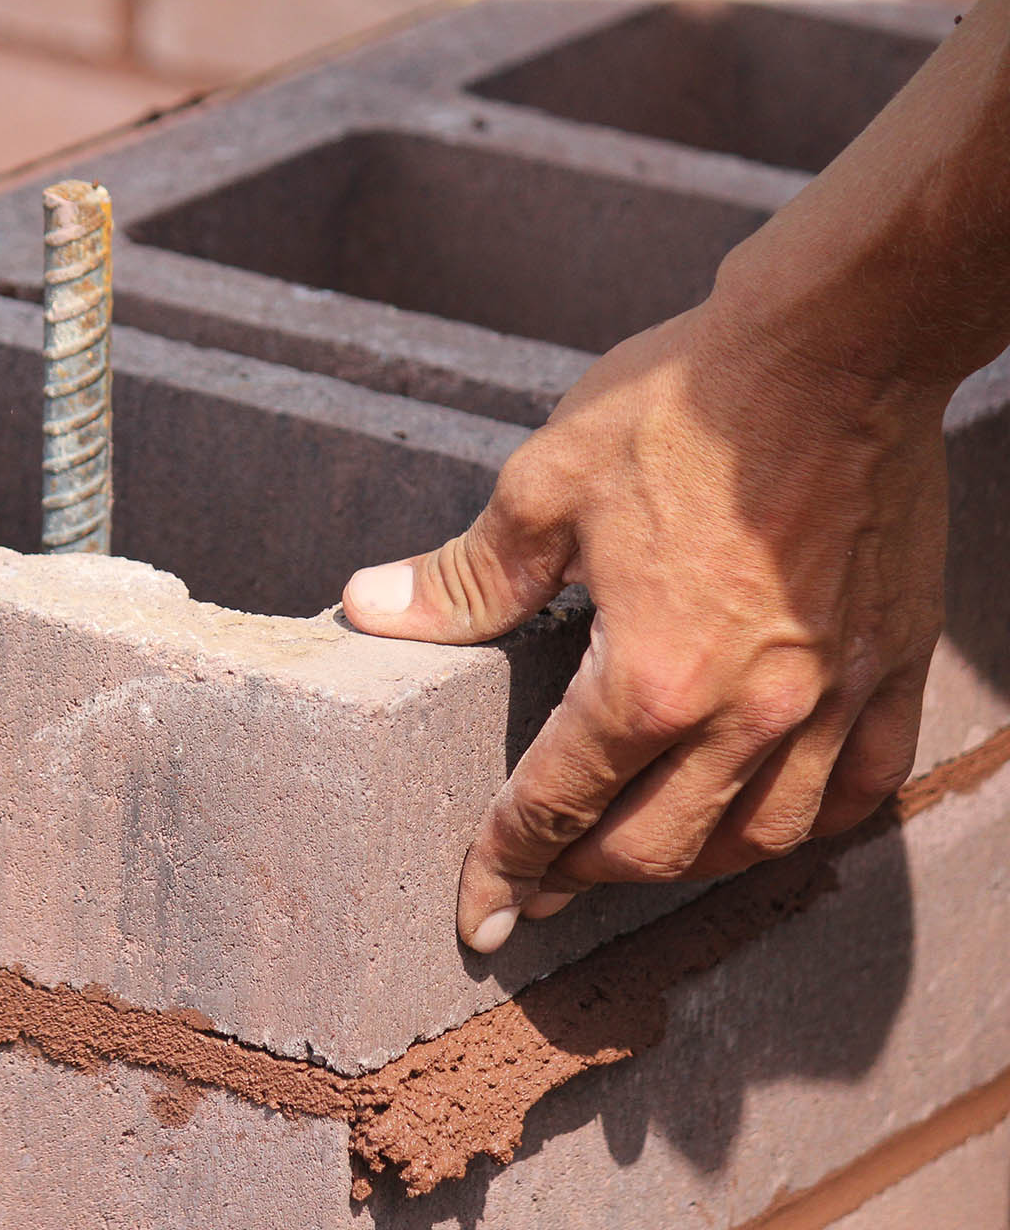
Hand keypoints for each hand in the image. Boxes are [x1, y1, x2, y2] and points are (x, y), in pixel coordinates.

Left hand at [342, 299, 948, 952]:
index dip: (505, 864)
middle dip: (581, 877)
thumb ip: (463, 576)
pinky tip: (760, 819)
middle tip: (537, 886)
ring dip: (684, 865)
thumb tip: (369, 609)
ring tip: (631, 859)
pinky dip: (801, 823)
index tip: (479, 915)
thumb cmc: (684, 407)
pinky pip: (857, 788)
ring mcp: (830, 697)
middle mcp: (747, 712)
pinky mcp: (890, 666)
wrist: (835, 345)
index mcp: (650, 677)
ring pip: (755, 838)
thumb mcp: (544, 485)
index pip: (558, 804)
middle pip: (654, 846)